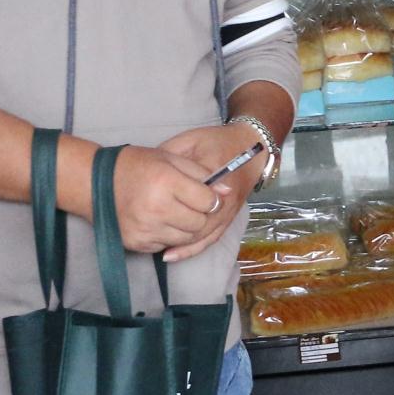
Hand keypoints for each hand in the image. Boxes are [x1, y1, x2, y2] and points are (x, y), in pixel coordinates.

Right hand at [109, 144, 227, 255]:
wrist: (94, 182)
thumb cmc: (136, 165)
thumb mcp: (170, 158)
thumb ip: (201, 174)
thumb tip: (227, 191)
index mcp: (166, 183)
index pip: (208, 202)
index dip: (212, 198)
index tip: (206, 194)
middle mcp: (156, 209)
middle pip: (199, 223)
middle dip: (202, 215)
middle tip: (193, 205)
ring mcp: (145, 229)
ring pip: (186, 238)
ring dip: (189, 228)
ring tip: (178, 212)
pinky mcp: (137, 243)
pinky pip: (167, 245)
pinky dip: (170, 235)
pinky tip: (162, 220)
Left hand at [148, 125, 260, 262]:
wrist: (248, 146)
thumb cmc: (216, 141)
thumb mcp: (190, 140)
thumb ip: (170, 154)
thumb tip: (146, 172)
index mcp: (215, 172)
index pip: (190, 194)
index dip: (168, 202)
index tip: (144, 203)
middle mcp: (225, 197)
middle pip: (198, 220)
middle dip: (172, 227)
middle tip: (145, 229)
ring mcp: (229, 210)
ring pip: (204, 234)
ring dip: (180, 243)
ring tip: (154, 246)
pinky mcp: (230, 217)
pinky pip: (211, 239)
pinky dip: (191, 249)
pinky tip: (172, 255)